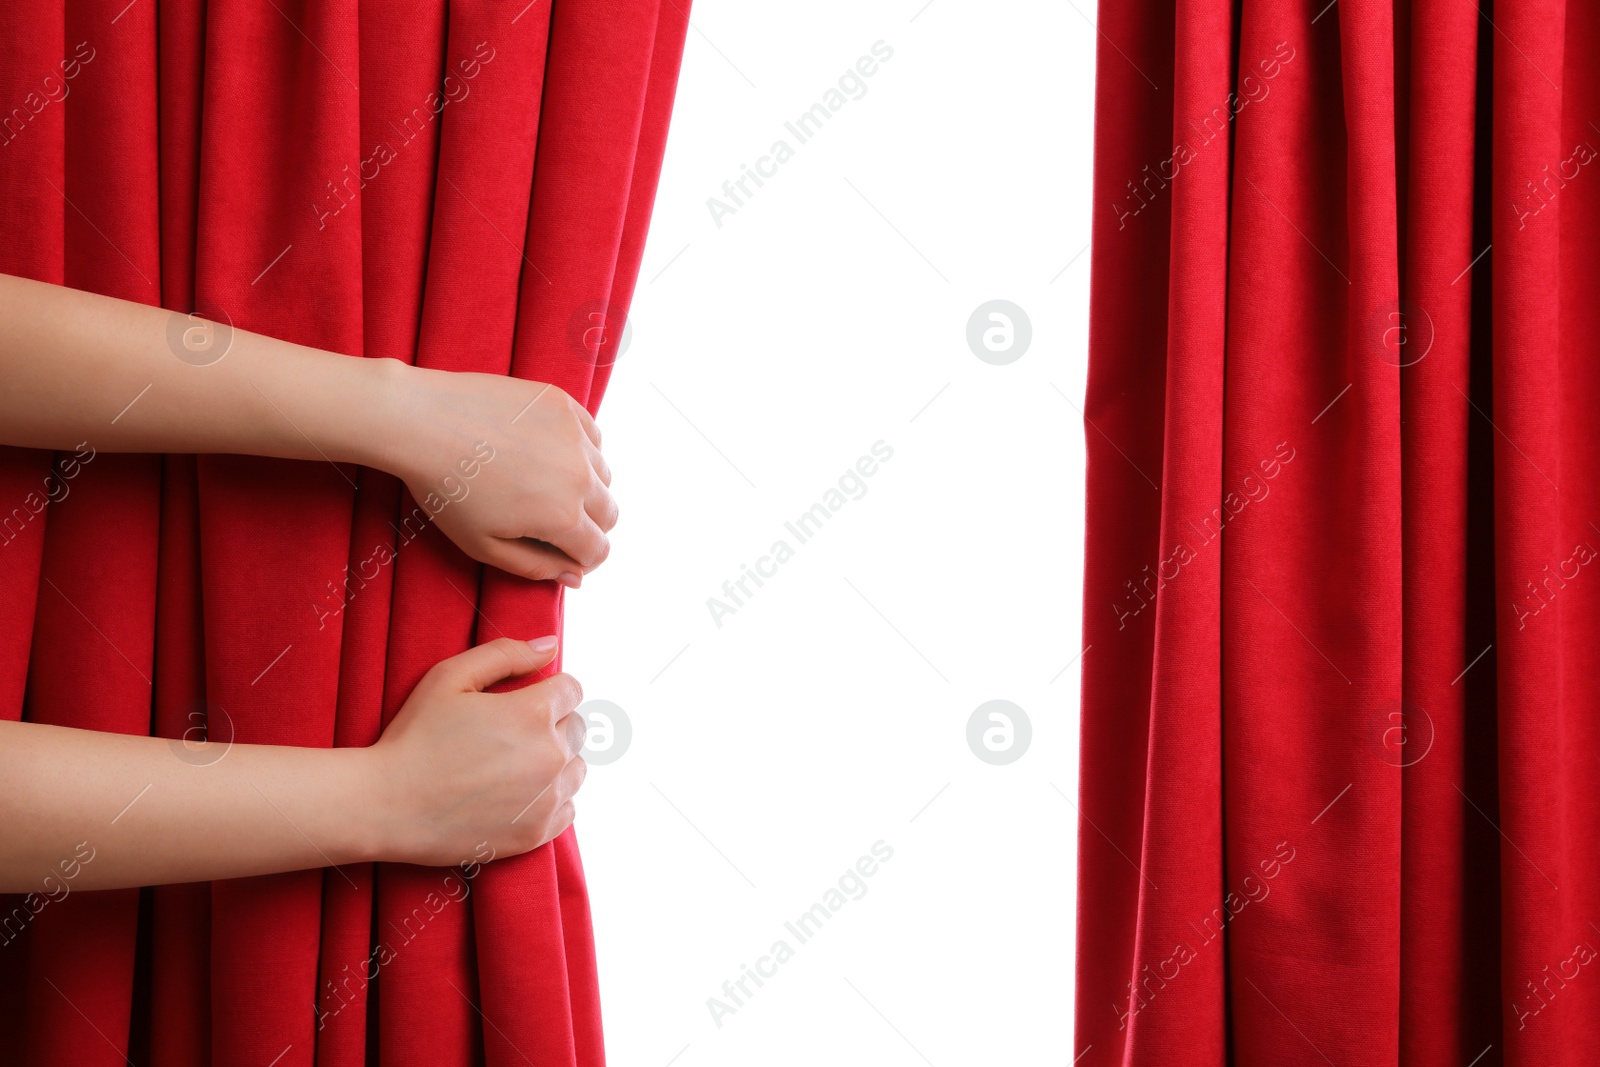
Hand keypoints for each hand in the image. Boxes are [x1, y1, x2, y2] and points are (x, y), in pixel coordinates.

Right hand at [366, 636, 587, 865]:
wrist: (387, 806)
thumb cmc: (414, 736)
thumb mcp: (450, 677)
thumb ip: (506, 654)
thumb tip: (551, 645)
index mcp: (533, 713)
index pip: (571, 690)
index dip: (548, 690)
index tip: (521, 701)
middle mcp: (550, 755)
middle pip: (577, 728)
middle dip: (552, 724)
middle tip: (508, 735)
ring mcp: (546, 798)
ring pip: (576, 768)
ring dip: (556, 762)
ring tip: (512, 765)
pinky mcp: (537, 832)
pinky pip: (568, 808)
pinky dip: (550, 799)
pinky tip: (517, 795)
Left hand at [381, 362, 617, 586]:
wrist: (423, 421)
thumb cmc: (446, 488)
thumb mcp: (483, 545)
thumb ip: (535, 566)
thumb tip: (575, 577)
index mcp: (562, 517)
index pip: (598, 550)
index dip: (583, 561)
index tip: (563, 555)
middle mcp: (580, 476)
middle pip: (609, 514)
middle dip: (589, 527)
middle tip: (552, 521)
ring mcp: (574, 435)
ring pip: (603, 474)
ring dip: (585, 487)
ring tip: (543, 484)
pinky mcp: (562, 403)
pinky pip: (591, 436)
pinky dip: (580, 450)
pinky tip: (546, 452)